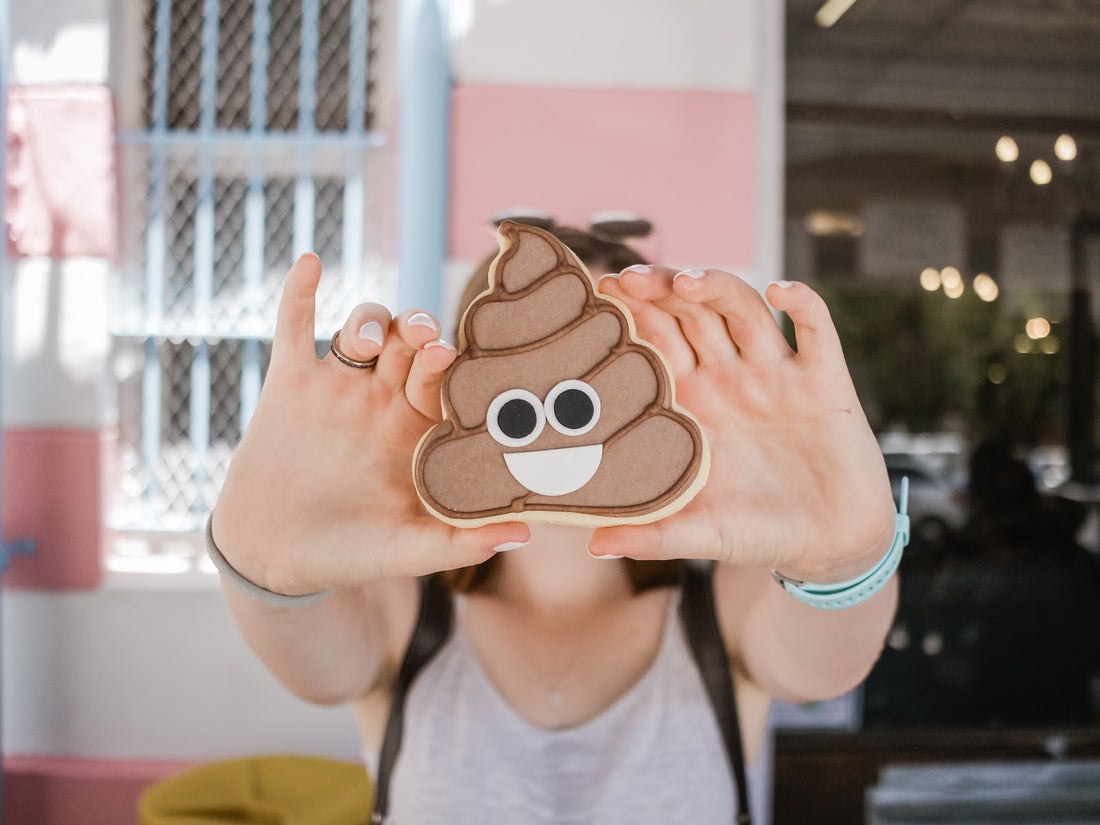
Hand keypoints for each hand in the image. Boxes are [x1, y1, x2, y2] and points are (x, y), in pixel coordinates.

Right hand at [212, 254, 529, 594]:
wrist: (275, 558)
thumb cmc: (350, 555)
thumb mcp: (406, 551)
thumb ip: (458, 542)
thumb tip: (524, 534)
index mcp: (418, 430)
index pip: (447, 381)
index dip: (456, 366)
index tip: (460, 361)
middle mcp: (383, 400)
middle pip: (410, 344)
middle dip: (420, 332)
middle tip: (426, 341)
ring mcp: (338, 388)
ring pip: (362, 328)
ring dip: (369, 321)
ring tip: (364, 342)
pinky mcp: (290, 383)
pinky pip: (295, 326)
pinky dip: (300, 293)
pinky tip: (311, 263)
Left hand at [589, 267, 894, 581]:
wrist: (830, 543)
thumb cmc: (758, 533)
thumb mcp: (702, 533)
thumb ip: (652, 535)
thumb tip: (594, 545)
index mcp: (693, 403)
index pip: (657, 341)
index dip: (633, 313)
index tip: (602, 292)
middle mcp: (730, 377)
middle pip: (692, 313)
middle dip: (663, 290)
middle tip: (632, 279)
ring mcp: (777, 375)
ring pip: (744, 310)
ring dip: (718, 287)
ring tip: (688, 282)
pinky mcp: (824, 382)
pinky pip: (817, 329)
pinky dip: (803, 303)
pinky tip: (782, 291)